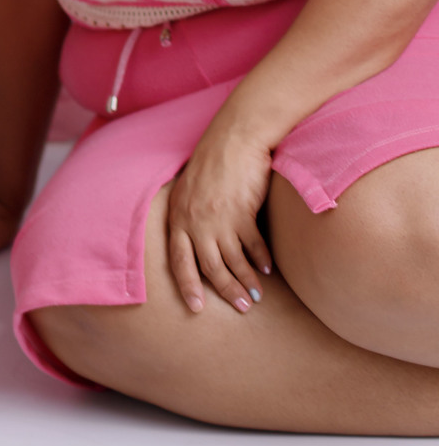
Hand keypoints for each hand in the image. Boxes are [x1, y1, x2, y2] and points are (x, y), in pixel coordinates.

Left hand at [167, 116, 273, 314]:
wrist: (234, 137)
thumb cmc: (212, 161)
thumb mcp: (188, 189)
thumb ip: (189, 216)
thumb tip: (198, 243)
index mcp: (178, 216)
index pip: (179, 261)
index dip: (187, 286)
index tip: (196, 308)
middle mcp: (195, 221)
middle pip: (209, 268)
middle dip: (226, 291)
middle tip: (242, 307)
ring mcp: (218, 218)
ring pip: (232, 261)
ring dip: (246, 281)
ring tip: (256, 296)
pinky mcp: (242, 212)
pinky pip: (252, 245)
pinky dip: (261, 259)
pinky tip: (267, 268)